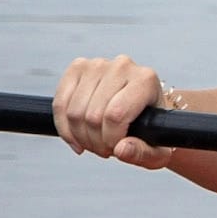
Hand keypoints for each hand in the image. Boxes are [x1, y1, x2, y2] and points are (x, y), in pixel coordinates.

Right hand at [53, 55, 176, 168]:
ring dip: (79, 136)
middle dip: (95, 142)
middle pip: (93, 116)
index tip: (115, 149)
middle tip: (104, 149)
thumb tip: (121, 149)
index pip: (116, 115)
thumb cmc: (152, 128)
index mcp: (145, 80)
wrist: (144, 108)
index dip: (110, 140)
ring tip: (93, 142)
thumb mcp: (157, 149)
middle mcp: (123, 66)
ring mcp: (98, 65)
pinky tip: (75, 137)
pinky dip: (63, 126)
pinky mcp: (78, 68)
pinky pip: (60, 103)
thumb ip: (143, 153)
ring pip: (74, 112)